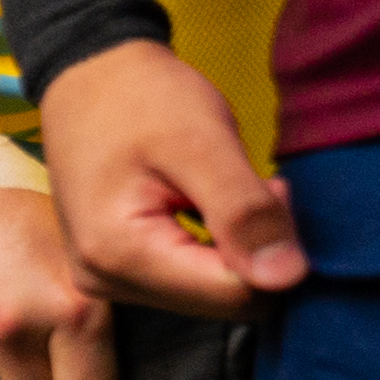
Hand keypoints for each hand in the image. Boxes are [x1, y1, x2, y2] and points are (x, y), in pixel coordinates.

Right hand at [34, 39, 300, 317]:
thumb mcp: (203, 144)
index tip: (268, 187)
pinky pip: (187, 283)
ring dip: (235, 248)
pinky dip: (212, 249)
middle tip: (244, 184)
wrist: (90, 78)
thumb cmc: (142, 98)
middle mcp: (105, 283)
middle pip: (222, 301)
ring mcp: (105, 282)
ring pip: (209, 296)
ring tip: (218, 189)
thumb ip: (244, 212)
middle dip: (254, 249)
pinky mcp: (114, 273)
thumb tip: (290, 279)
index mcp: (121, 257)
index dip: (274, 246)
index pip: (237, 296)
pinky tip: (204, 207)